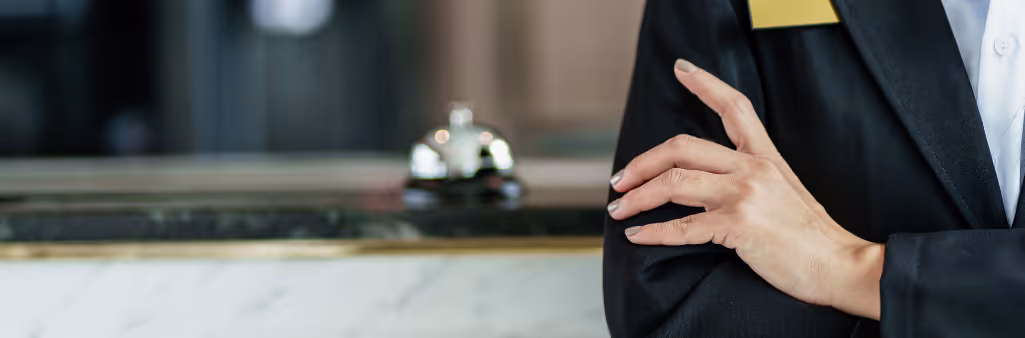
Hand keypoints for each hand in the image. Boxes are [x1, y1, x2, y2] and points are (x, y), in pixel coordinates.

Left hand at [608, 59, 883, 318]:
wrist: (840, 265)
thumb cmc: (811, 237)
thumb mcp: (782, 191)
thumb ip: (747, 179)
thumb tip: (704, 185)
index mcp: (765, 157)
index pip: (734, 107)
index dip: (706, 84)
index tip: (682, 69)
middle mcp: (752, 169)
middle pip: (682, 147)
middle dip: (643, 163)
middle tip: (620, 179)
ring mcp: (746, 195)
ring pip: (674, 183)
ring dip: (638, 196)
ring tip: (620, 209)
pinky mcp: (740, 226)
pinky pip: (683, 227)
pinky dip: (653, 233)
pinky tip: (637, 237)